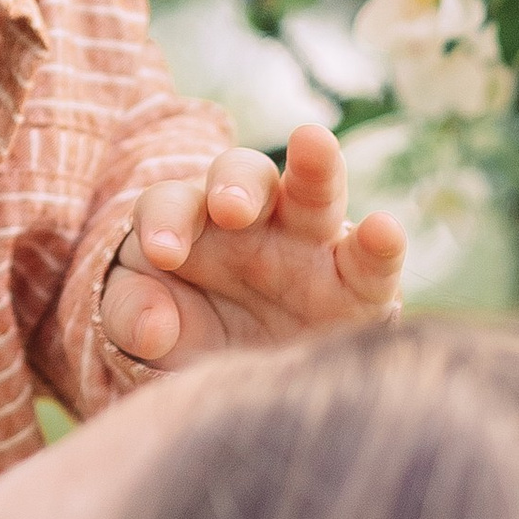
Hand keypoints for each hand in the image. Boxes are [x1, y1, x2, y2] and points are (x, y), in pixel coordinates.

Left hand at [96, 120, 405, 374]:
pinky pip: (371, 259)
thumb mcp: (149, 326)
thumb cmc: (189, 331)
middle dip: (236, 182)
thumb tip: (151, 328)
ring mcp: (309, 244)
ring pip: (315, 192)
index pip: (172, 203)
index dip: (165, 221)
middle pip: (244, 175)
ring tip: (313, 143)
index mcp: (191, 221)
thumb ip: (133, 317)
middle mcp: (253, 219)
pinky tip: (384, 229)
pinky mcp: (357, 284)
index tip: (162, 253)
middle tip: (229, 206)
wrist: (250, 375)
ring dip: (316, 167)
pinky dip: (380, 242)